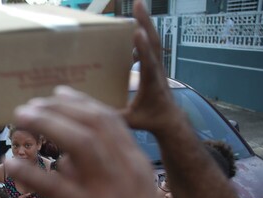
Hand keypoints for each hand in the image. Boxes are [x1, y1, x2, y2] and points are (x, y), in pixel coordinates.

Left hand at [8, 85, 186, 197]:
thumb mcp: (134, 191)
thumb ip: (105, 168)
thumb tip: (64, 157)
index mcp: (135, 162)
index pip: (109, 119)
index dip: (80, 102)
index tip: (57, 93)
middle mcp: (124, 170)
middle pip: (92, 123)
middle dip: (57, 108)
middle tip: (29, 106)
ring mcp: (108, 192)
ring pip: (78, 144)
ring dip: (46, 125)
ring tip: (20, 120)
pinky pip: (55, 186)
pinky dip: (31, 171)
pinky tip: (13, 165)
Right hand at [120, 1, 183, 136]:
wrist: (169, 119)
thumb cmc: (151, 119)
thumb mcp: (131, 121)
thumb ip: (113, 117)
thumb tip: (92, 114)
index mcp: (151, 83)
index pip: (147, 63)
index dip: (142, 47)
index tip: (137, 31)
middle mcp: (156, 70)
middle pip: (153, 41)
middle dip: (145, 22)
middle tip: (138, 4)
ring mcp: (157, 66)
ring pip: (154, 40)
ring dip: (146, 22)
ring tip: (137, 7)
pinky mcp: (155, 64)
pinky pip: (151, 45)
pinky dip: (144, 34)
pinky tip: (132, 28)